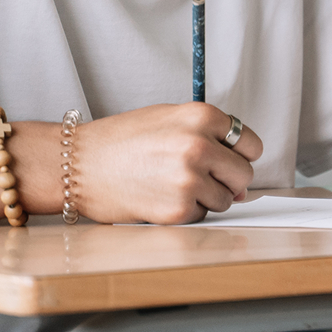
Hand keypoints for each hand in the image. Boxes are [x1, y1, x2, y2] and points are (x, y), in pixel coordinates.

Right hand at [39, 103, 262, 224]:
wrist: (79, 164)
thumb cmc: (120, 140)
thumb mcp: (169, 118)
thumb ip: (209, 135)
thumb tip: (242, 169)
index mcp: (202, 116)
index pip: (251, 144)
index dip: (240, 155)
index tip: (227, 159)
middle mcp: (200, 146)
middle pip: (244, 174)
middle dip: (228, 179)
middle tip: (200, 176)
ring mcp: (190, 179)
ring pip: (226, 199)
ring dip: (207, 196)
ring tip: (173, 183)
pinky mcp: (178, 208)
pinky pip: (202, 215)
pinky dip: (187, 211)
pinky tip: (162, 196)